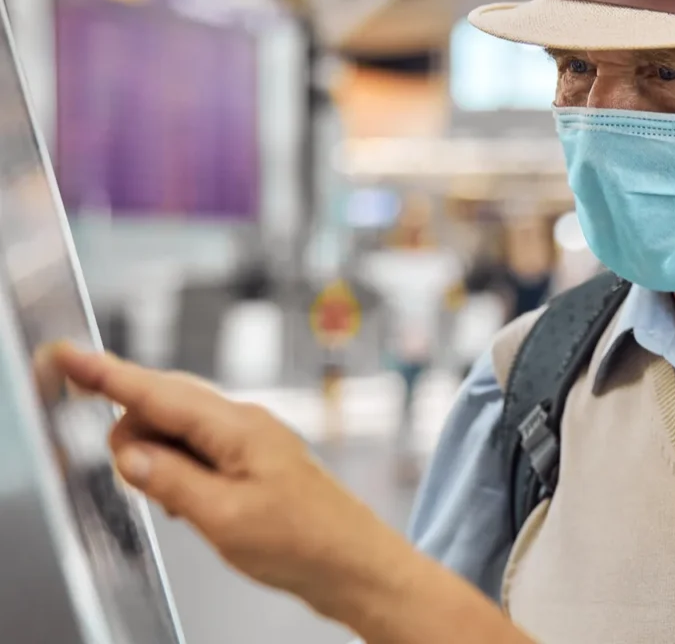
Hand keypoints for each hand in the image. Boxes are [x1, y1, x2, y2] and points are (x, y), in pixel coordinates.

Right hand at [49, 344, 412, 615]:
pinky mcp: (256, 463)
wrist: (355, 565)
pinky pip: (201, 452)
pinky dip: (183, 473)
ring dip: (161, 460)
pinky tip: (194, 507)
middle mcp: (246, 423)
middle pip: (166, 405)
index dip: (109, 376)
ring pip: (181, 430)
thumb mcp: (224, 517)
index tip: (71, 357)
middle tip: (137, 480)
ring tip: (182, 507)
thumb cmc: (306, 542)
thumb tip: (132, 454)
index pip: (159, 392)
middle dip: (135, 434)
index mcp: (238, 427)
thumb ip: (172, 481)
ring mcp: (253, 441)